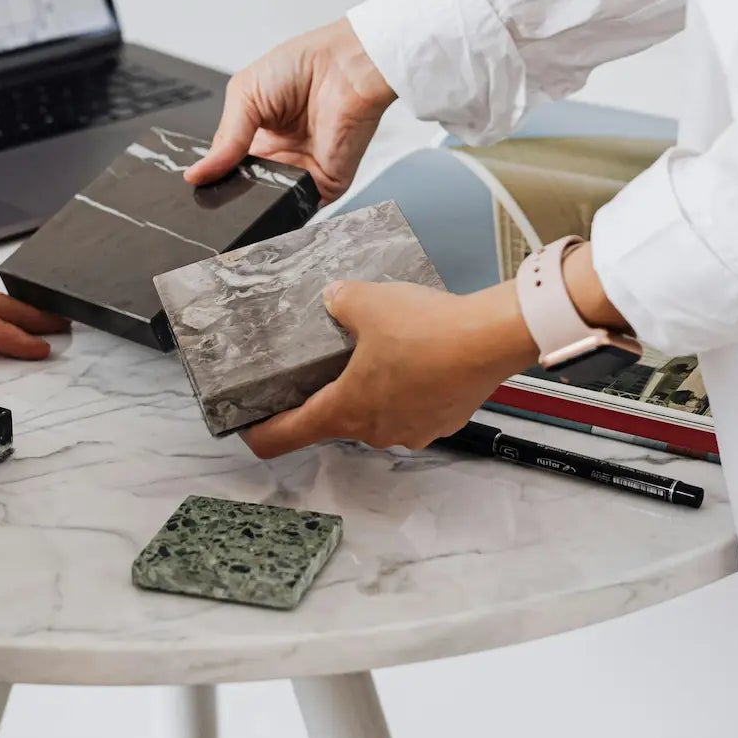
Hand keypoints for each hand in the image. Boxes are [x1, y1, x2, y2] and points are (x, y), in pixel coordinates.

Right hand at [186, 19, 396, 202]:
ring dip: (255, 207)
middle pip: (246, 192)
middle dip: (231, 198)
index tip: (197, 188)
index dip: (212, 179)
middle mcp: (278, 158)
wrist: (344, 66)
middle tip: (213, 200)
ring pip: (270, 205)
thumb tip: (195, 174)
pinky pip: (301, 208)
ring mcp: (301, 173)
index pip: (227, 169)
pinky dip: (285, 212)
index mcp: (255, 137)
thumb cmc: (300, 66)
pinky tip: (268, 203)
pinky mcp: (325, 185)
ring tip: (240, 200)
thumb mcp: (244, 95)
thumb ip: (223, 140)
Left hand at [242, 281, 540, 457]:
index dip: (259, 433)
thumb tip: (335, 299)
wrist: (489, 338)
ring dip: (373, 389)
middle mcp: (375, 431)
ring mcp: (411, 430)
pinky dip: (409, 387)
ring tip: (382, 350)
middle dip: (329, 393)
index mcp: (345, 410)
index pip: (284, 437)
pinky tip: (418, 356)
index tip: (247, 426)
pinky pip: (413, 407)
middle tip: (327, 363)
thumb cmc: (427, 329)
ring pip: (378, 413)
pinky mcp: (441, 421)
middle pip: (335, 421)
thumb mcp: (365, 302)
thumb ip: (340, 302)